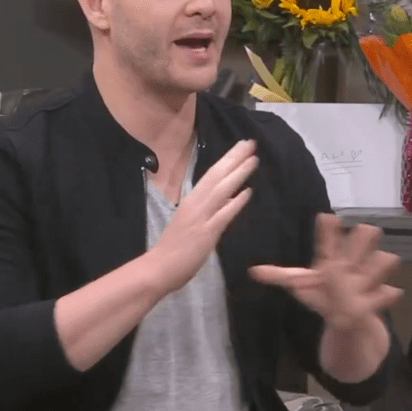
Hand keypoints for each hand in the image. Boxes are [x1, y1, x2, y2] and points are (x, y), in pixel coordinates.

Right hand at [148, 139, 257, 293]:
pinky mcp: (206, 233)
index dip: (227, 160)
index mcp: (191, 200)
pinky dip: (236, 203)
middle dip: (234, 158)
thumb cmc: (173, 248)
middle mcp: (195, 204)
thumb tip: (231, 197)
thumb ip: (209, 209)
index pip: (211, 175)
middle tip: (250, 142)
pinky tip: (247, 192)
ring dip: (238, 173)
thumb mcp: (191, 222)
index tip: (241, 148)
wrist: (158, 268)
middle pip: (217, 176)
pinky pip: (223, 215)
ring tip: (253, 159)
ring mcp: (200, 217)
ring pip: (221, 190)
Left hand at [249, 213, 401, 331]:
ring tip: (367, 277)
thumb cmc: (322, 292)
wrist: (347, 315)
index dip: (328, 228)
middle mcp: (352, 261)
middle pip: (365, 235)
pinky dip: (387, 296)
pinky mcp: (379, 297)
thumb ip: (279, 276)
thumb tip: (252, 271)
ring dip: (377, 266)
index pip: (329, 237)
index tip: (326, 217)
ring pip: (383, 259)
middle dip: (364, 237)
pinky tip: (385, 296)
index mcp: (331, 256)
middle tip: (359, 241)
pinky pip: (389, 294)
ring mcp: (368, 277)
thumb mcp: (301, 284)